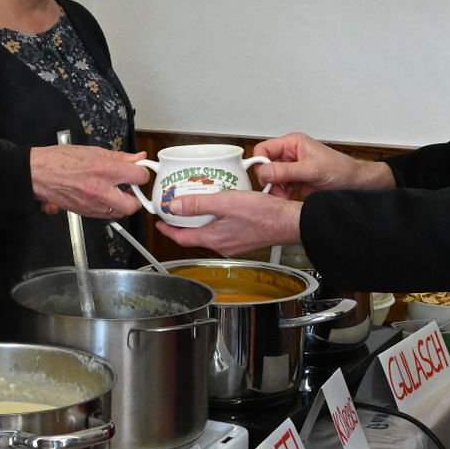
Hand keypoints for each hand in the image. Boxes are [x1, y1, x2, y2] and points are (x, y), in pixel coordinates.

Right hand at [30, 145, 150, 218]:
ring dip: (123, 203)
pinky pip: (106, 215)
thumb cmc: (61, 160)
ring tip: (116, 191)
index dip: (142, 173)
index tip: (139, 171)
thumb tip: (138, 158)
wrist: (39, 174)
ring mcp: (93, 205)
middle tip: (131, 187)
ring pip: (121, 213)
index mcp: (104, 170)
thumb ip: (120, 157)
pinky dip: (109, 207)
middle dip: (136, 197)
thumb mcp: (94, 151)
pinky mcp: (86, 213)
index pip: (139, 176)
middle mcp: (100, 190)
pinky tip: (103, 196)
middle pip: (134, 205)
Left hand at [156, 189, 302, 255]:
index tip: (159, 222)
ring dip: (199, 220)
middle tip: (175, 210)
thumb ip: (198, 204)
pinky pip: (222, 230)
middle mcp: (222, 245)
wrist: (290, 222)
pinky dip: (215, 220)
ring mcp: (233, 244)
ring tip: (196, 205)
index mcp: (214, 239)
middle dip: (182, 223)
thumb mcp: (226, 203)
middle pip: (194, 235)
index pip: (182, 238)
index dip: (167, 230)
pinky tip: (221, 207)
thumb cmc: (264, 215)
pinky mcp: (244, 238)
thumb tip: (175, 206)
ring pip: (208, 232)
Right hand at [251, 132, 392, 198]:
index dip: (260, 163)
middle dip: (269, 180)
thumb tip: (264, 171)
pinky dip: (281, 195)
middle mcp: (289, 155)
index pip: (263, 149)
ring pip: (270, 179)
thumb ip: (286, 171)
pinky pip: (279, 188)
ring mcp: (291, 169)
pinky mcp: (294, 181)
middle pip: (265, 166)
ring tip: (286, 195)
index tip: (264, 177)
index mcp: (292, 144)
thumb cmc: (341, 170)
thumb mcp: (312, 170)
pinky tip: (289, 197)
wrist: (355, 184)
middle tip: (276, 189)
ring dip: (275, 189)